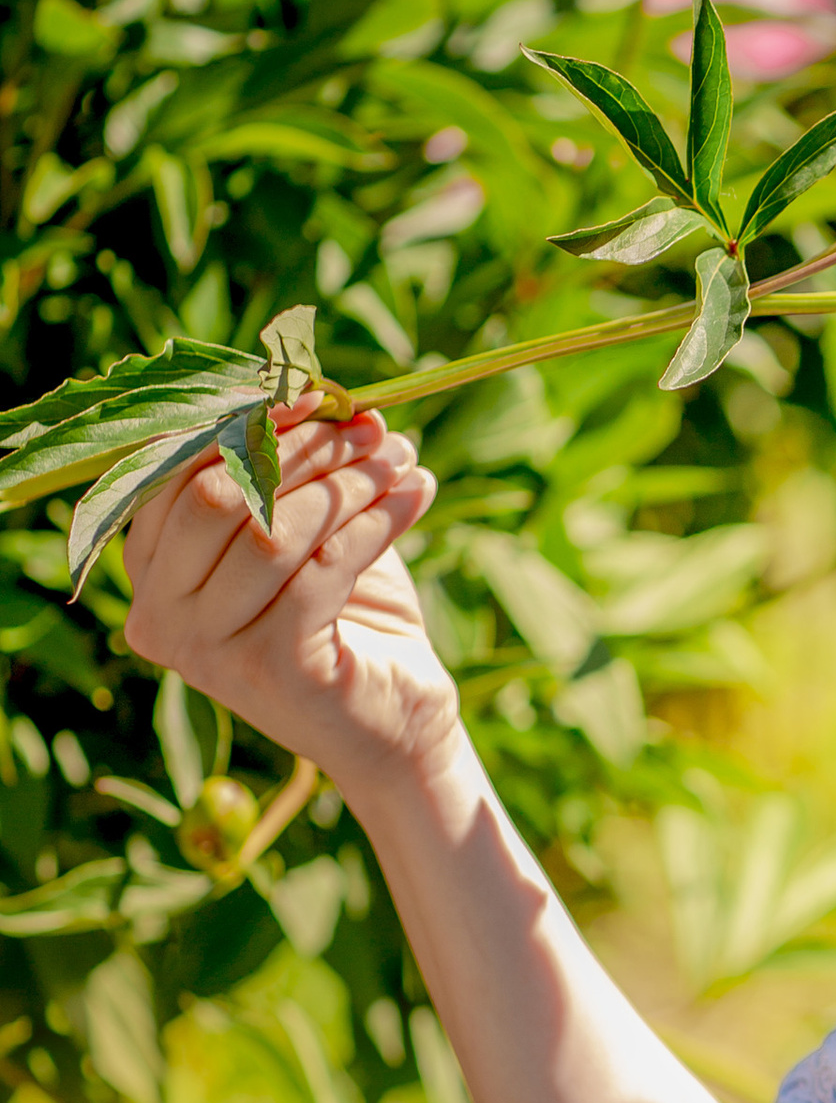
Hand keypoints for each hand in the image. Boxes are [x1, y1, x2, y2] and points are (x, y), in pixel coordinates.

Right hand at [120, 404, 456, 811]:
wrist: (395, 721)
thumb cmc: (345, 615)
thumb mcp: (308, 531)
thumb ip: (287, 468)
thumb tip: (309, 381)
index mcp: (150, 571)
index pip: (178, 473)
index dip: (248, 422)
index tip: (318, 392)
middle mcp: (159, 616)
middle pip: (221, 495)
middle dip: (303, 448)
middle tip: (371, 427)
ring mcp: (207, 651)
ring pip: (274, 529)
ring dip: (349, 480)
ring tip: (401, 457)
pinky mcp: (270, 670)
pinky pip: (325, 567)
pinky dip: (378, 520)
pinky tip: (417, 494)